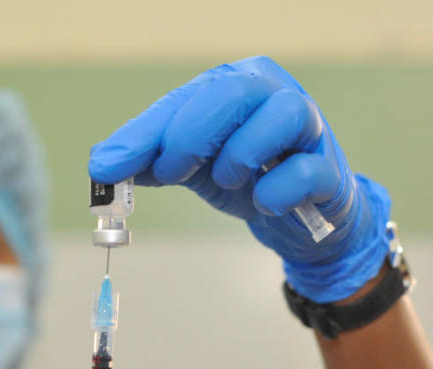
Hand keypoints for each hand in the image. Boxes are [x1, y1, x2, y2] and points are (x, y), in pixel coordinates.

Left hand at [88, 56, 390, 302]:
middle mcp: (274, 94)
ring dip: (240, 156)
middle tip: (171, 172)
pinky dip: (275, 191)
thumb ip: (150, 160)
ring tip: (229, 181)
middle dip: (192, 135)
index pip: (184, 98)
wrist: (300, 220)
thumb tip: (102, 162)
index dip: (144, 134)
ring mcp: (310, 129)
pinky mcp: (330, 170)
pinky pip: (305, 171)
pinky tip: (264, 204)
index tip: (107, 167)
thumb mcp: (192, 167)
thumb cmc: (248, 179)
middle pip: (233, 91)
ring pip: (282, 115)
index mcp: (235, 85)